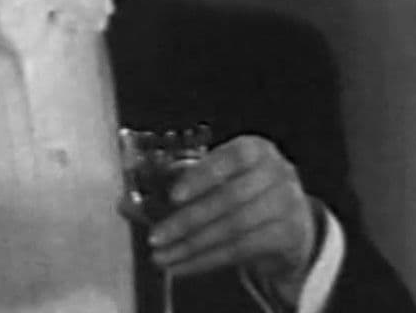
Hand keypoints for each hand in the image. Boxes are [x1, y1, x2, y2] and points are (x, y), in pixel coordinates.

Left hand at [149, 136, 317, 295]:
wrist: (289, 222)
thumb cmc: (244, 195)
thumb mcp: (219, 182)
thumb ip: (179, 188)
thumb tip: (126, 204)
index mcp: (256, 149)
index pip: (233, 156)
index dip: (203, 176)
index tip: (174, 196)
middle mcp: (277, 171)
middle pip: (231, 196)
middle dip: (189, 220)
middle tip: (156, 236)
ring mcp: (287, 202)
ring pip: (236, 226)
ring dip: (194, 245)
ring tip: (163, 256)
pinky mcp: (289, 233)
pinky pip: (243, 249)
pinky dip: (208, 260)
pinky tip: (184, 266)